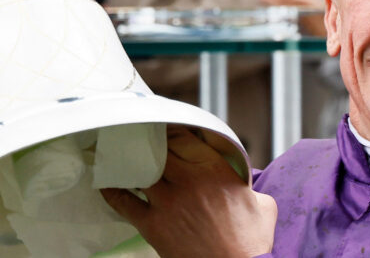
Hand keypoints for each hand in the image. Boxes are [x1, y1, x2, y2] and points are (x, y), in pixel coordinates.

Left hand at [101, 127, 276, 257]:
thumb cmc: (251, 244)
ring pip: (139, 170)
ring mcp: (168, 202)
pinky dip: (112, 191)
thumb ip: (247, 184)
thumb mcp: (262, 205)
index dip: (169, 128)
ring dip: (128, 161)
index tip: (162, 125)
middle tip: (138, 136)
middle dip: (147, 141)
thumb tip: (241, 181)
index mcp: (216, 169)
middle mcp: (189, 180)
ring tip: (119, 154)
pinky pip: (123, 202)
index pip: (183, 135)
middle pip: (157, 148)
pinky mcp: (153, 225)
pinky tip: (106, 184)